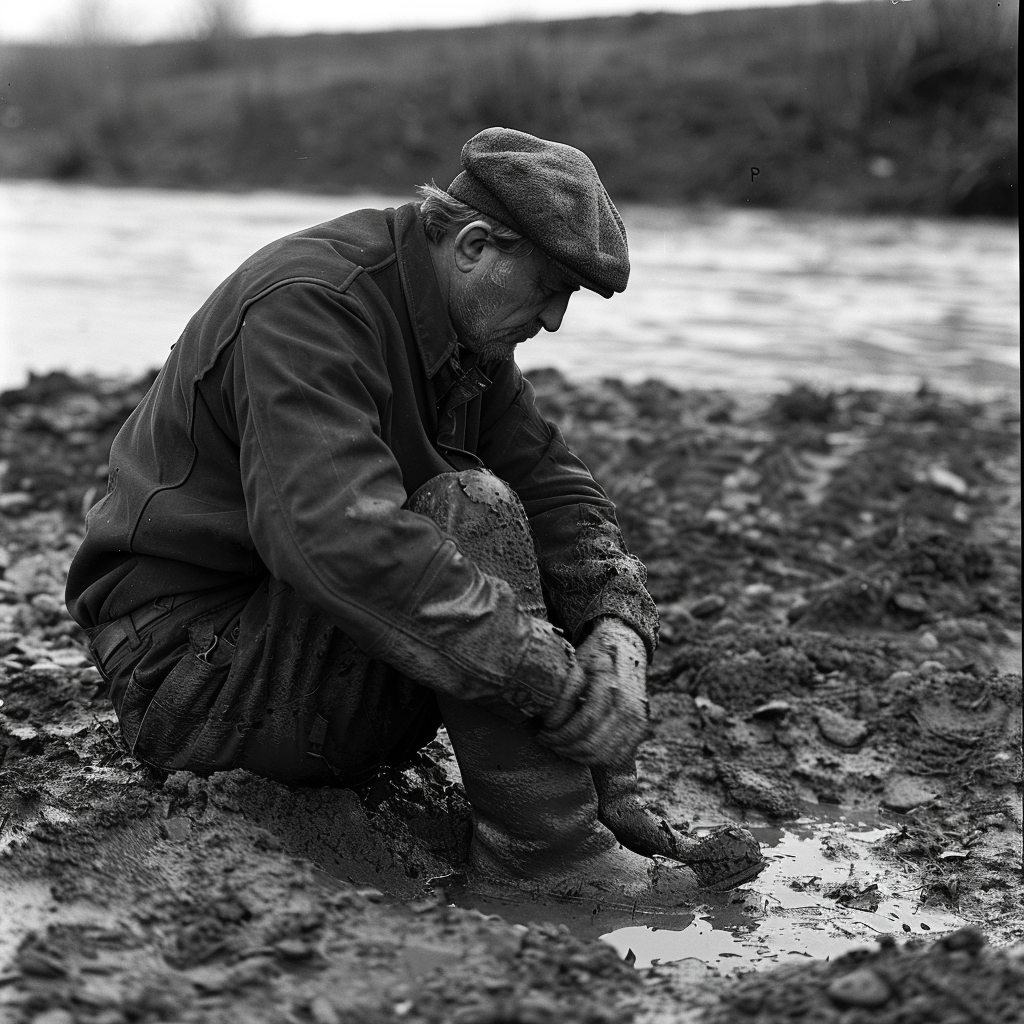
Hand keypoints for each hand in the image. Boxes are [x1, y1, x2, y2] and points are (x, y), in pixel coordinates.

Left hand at [535, 617, 648, 766]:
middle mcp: (628, 704)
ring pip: (604, 755)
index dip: (559, 733)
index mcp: (610, 685)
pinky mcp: (640, 729)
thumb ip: (565, 691)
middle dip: (564, 747)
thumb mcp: (575, 664)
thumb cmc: (593, 655)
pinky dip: (595, 759)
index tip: (541, 733)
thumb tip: (546, 718)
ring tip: (559, 746)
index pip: (586, 722)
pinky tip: (577, 749)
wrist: (625, 645)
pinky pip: (617, 757)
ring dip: (577, 755)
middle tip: (546, 740)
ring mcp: (637, 719)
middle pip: (593, 744)